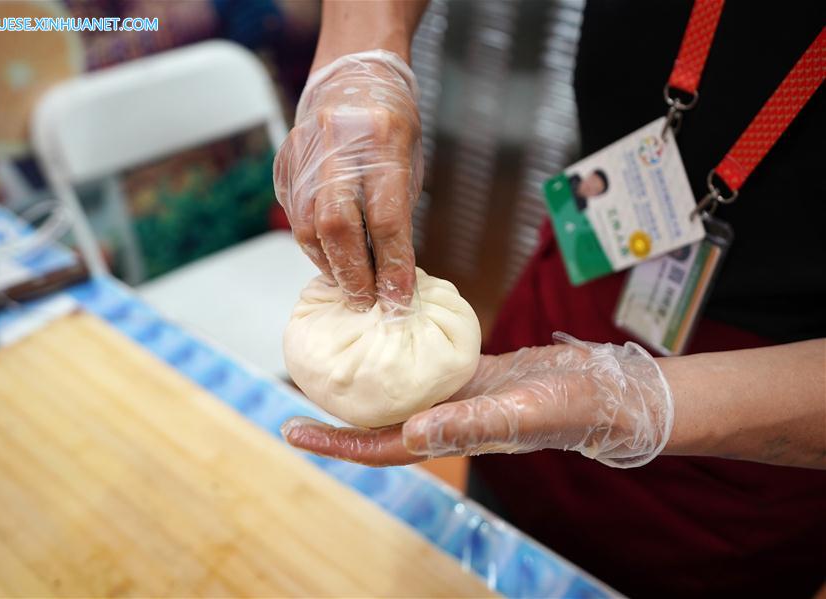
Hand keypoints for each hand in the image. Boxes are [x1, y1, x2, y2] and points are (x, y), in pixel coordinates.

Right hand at [274, 50, 422, 311]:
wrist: (351, 77)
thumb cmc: (391, 125)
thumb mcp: (408, 162)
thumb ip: (396, 214)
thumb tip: (390, 274)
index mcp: (381, 141)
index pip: (386, 219)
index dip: (393, 268)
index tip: (398, 301)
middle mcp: (338, 146)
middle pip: (337, 226)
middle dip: (352, 274)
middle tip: (366, 301)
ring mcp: (304, 154)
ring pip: (308, 227)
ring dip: (330, 264)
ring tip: (350, 283)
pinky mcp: (285, 164)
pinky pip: (295, 216)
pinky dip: (314, 244)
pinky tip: (330, 256)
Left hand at [281, 333, 673, 467]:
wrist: (603, 390)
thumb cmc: (567, 407)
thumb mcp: (517, 413)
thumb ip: (466, 424)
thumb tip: (408, 433)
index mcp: (448, 436)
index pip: (377, 447)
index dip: (335, 443)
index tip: (291, 429)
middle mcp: (444, 419)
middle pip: (376, 421)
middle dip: (336, 413)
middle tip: (296, 389)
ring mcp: (456, 397)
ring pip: (397, 392)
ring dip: (364, 379)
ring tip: (332, 354)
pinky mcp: (471, 374)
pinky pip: (423, 365)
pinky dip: (399, 353)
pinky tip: (384, 330)